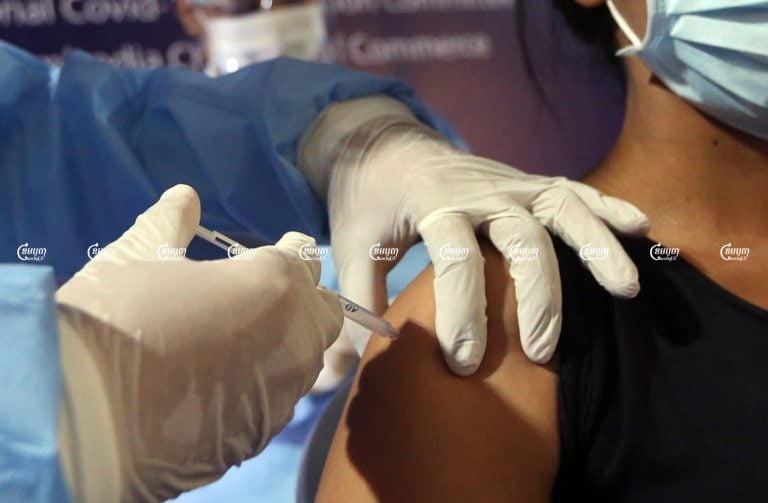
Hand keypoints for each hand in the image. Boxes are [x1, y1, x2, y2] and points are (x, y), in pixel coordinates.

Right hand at [56, 185, 341, 500]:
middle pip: (324, 310)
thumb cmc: (117, 318)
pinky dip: (265, 385)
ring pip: (308, 358)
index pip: (304, 257)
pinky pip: (280, 398)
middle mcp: (297, 337)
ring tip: (242, 340)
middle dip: (304, 298)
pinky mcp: (266, 432)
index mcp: (276, 282)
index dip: (287, 251)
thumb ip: (170, 222)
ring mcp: (286, 390)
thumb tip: (184, 195)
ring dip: (286, 342)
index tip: (271, 252)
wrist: (86, 419)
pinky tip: (227, 384)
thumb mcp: (136, 255)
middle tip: (262, 295)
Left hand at [300, 97, 648, 375]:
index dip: (463, 312)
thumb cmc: (367, 201)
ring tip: (625, 289)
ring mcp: (510, 182)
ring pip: (563, 209)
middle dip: (537, 296)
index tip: (463, 362)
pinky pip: (574, 191)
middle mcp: (480, 190)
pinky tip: (640, 229)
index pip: (456, 258)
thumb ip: (353, 307)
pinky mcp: (526, 182)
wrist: (383, 144)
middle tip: (539, 352)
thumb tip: (334, 376)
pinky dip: (607, 208)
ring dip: (596, 246)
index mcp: (433, 204)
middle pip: (522, 237)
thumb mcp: (352, 247)